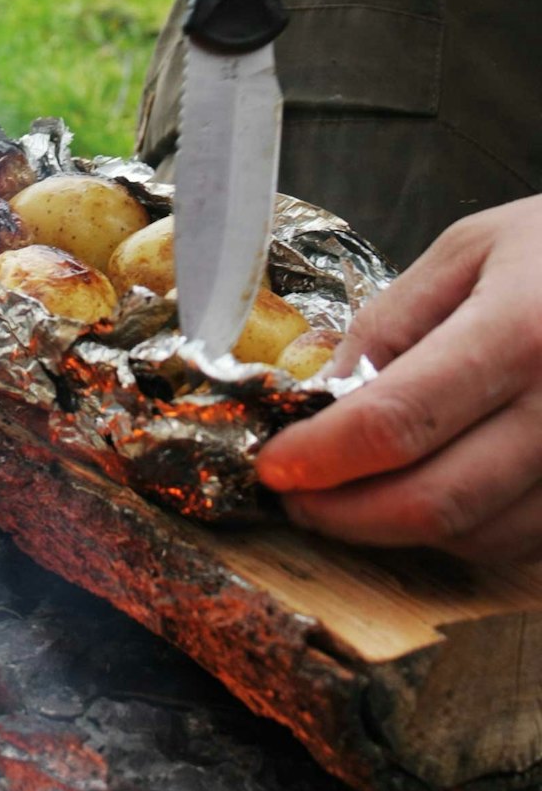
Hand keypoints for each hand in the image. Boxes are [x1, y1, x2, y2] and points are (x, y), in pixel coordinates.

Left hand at [256, 198, 541, 563]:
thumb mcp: (469, 250)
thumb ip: (392, 322)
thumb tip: (323, 396)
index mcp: (523, 331)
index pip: (398, 420)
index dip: (322, 455)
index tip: (273, 465)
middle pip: (435, 499)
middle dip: (344, 513)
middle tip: (297, 498)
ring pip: (478, 535)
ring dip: (397, 530)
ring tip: (349, 495)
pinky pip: (521, 541)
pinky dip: (459, 531)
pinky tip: (425, 491)